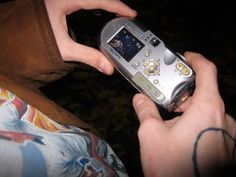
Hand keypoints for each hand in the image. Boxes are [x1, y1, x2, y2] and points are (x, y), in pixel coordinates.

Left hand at [45, 0, 136, 74]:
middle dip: (113, 4)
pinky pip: (84, 1)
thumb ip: (88, 57)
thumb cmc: (36, 40)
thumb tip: (108, 67)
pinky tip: (98, 12)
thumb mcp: (65, 48)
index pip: (98, 0)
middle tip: (126, 15)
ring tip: (116, 13)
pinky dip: (95, 6)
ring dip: (105, 4)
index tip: (131, 13)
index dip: (117, 6)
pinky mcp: (62, 3)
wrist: (16, 39)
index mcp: (65, 1)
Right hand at [133, 52, 235, 176]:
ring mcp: (228, 133)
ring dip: (190, 112)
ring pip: (208, 111)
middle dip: (185, 94)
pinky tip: (183, 136)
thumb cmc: (173, 166)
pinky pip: (213, 125)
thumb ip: (145, 111)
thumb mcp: (151, 134)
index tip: (186, 57)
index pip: (207, 71)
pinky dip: (198, 123)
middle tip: (168, 99)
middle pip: (205, 93)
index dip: (196, 60)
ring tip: (172, 121)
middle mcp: (223, 117)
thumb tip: (139, 99)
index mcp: (207, 108)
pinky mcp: (227, 145)